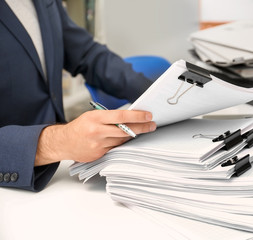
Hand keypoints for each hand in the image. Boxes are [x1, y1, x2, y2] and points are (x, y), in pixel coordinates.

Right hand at [35, 110, 155, 165]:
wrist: (63, 142)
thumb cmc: (80, 127)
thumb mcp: (92, 116)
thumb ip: (110, 117)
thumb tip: (130, 118)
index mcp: (95, 118)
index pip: (121, 116)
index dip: (137, 116)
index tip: (148, 115)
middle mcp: (97, 131)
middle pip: (125, 130)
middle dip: (141, 128)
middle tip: (152, 125)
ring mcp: (98, 145)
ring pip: (122, 140)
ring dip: (133, 136)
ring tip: (143, 130)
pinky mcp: (99, 155)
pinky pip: (115, 148)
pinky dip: (122, 143)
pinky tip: (127, 140)